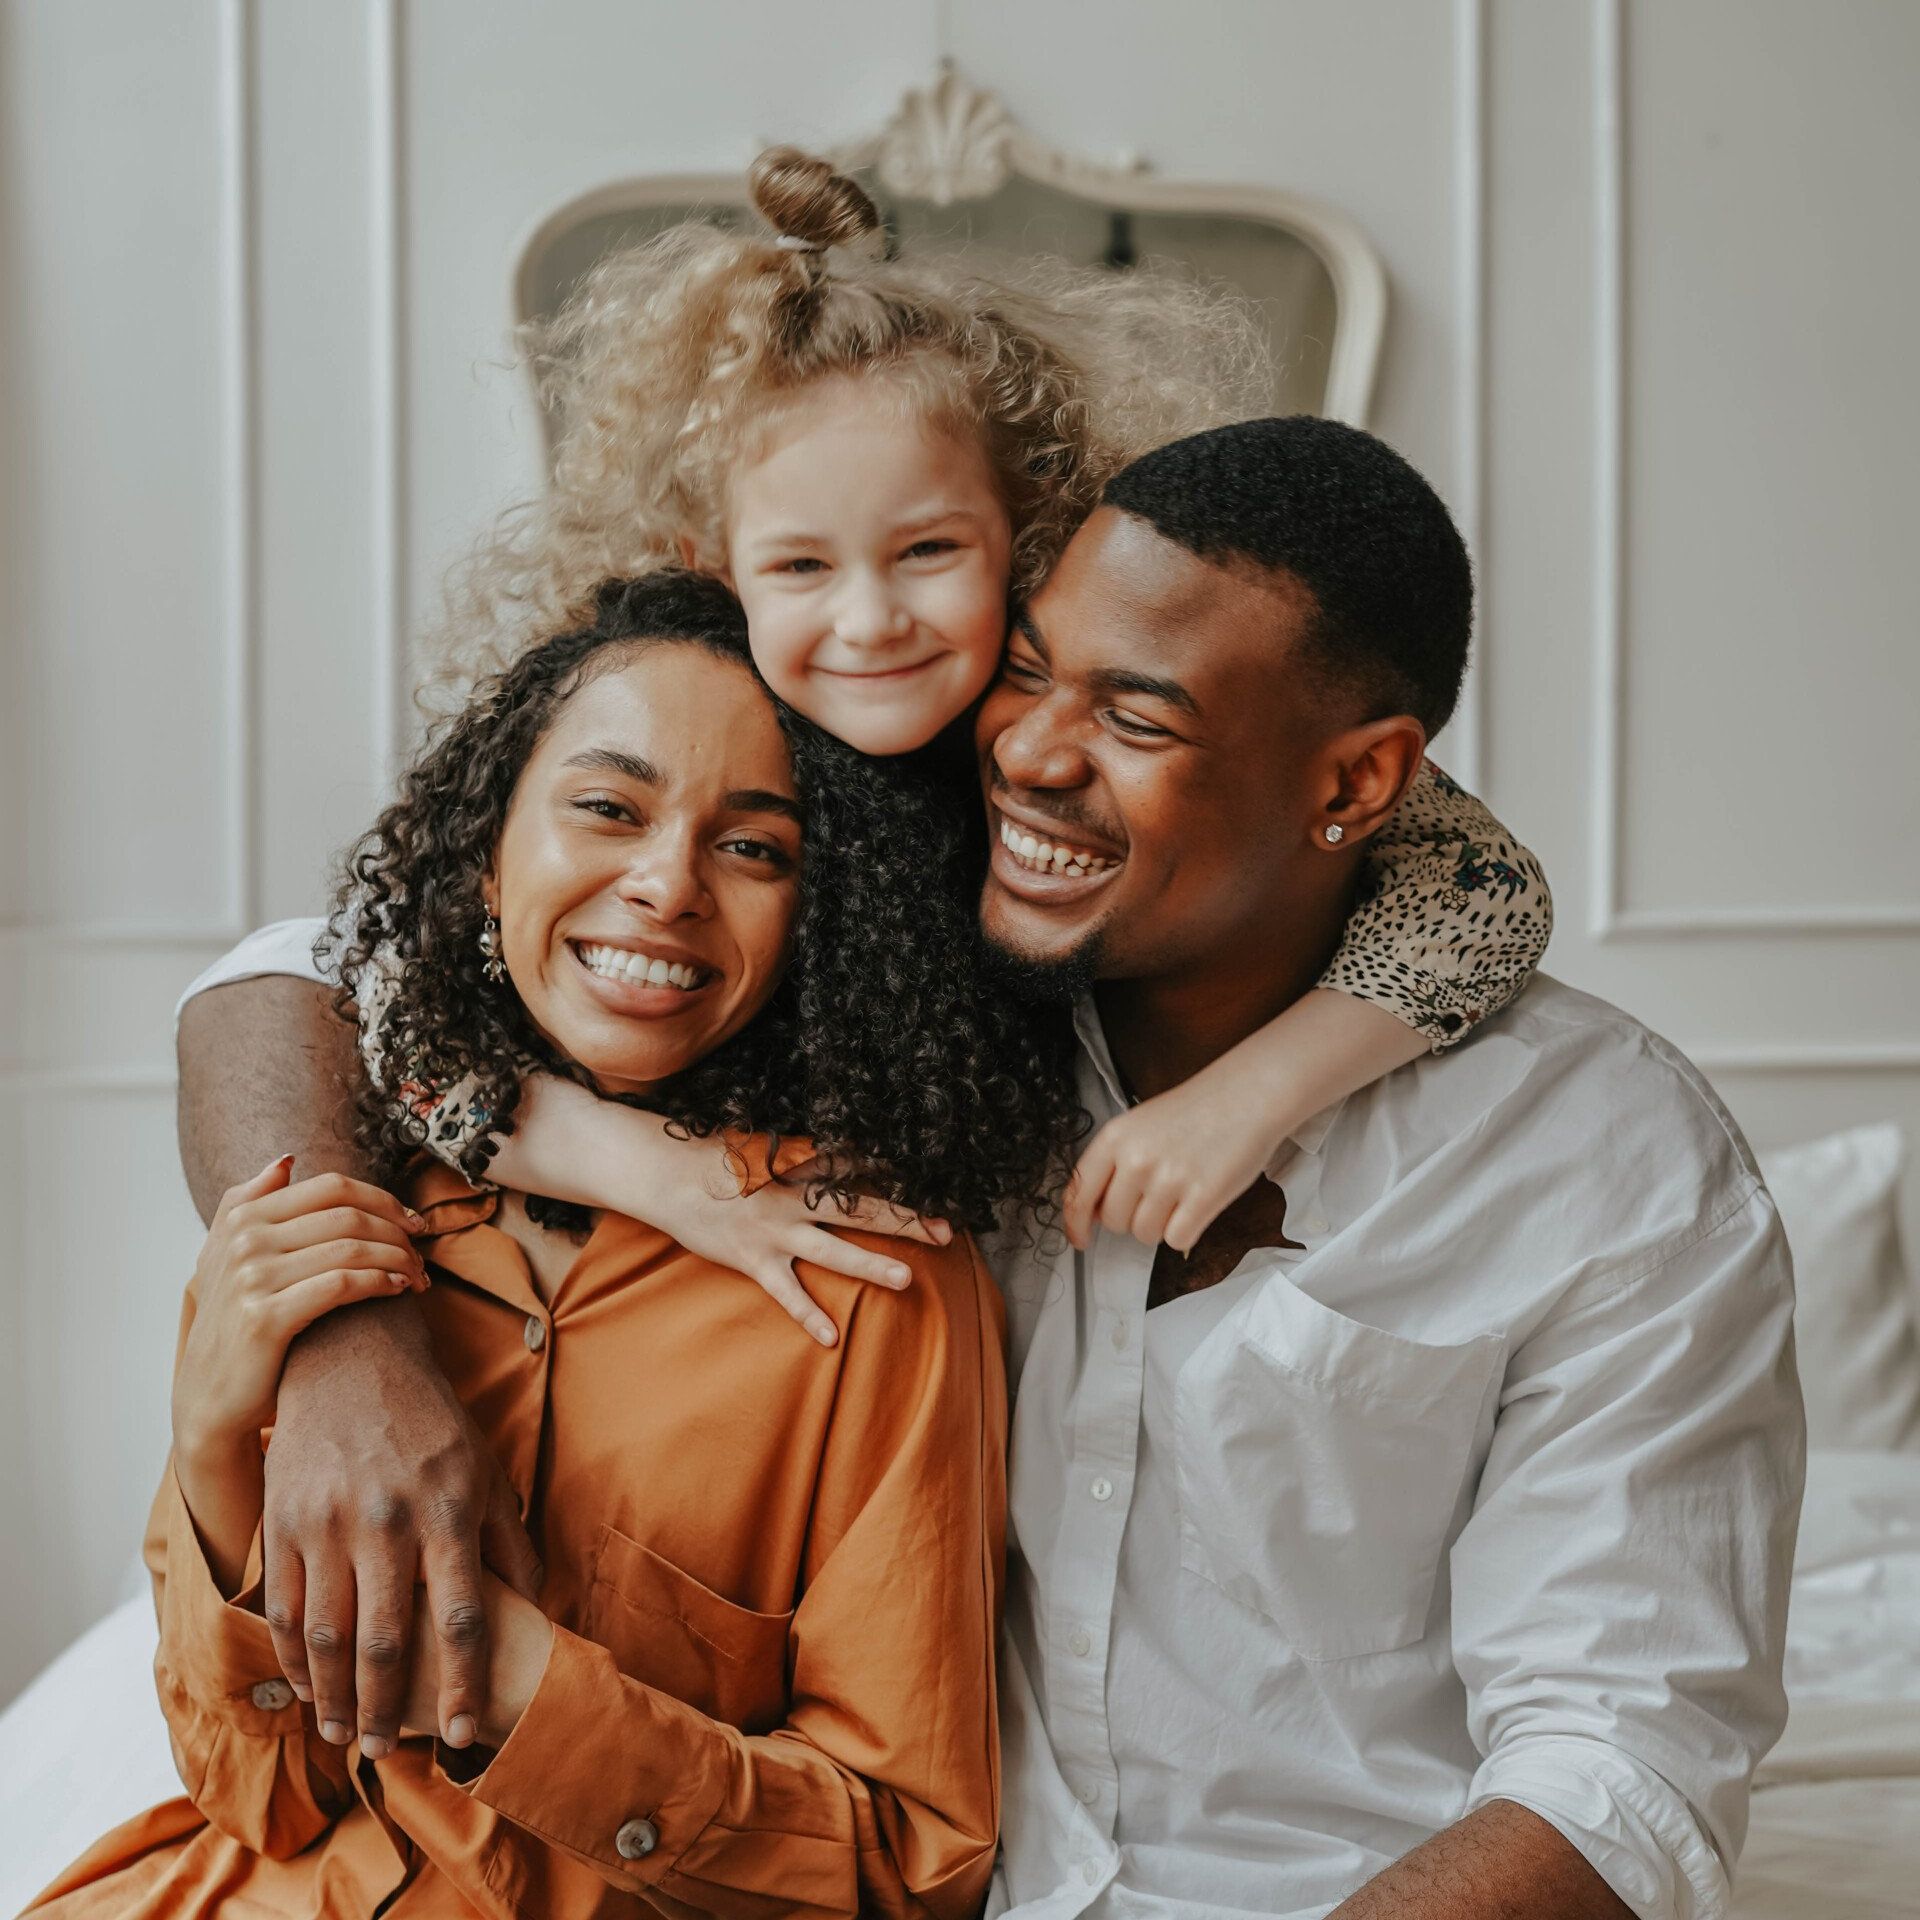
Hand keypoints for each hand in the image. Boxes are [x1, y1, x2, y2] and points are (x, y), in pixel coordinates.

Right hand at [172, 1157, 429, 1457]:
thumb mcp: (227, 1255)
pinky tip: (398, 1290)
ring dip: (399, 1260)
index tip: (413, 1223)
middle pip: (348, 1215)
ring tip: (417, 1277)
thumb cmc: (232, 1321)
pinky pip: (342, 1284)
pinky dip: (381, 1282)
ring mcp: (252, 1277)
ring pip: (352, 1248)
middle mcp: (244, 1240)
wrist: (210, 1396)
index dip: (383, 1200)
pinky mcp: (265, 1317)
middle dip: (397, 1232)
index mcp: (242, 1216)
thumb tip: (287, 1160)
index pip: (332, 1187)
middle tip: (421, 1255)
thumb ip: (249, 1203)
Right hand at [261, 1292, 544, 1759]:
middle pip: (387, 1641)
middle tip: (390, 1751)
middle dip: (391, 1708)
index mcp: (446, 1510)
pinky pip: (283, 1609)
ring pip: (328, 1637)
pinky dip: (294, 1661)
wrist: (350, 1357)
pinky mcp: (282, 1521)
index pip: (463, 1616)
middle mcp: (386, 1522)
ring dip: (338, 1698)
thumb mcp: (484, 1469)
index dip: (466, 1683)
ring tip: (347, 1733)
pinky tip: (310, 1687)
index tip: (468, 1731)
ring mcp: (327, 1523)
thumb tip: (536, 1609)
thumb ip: (508, 1542)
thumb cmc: (429, 1420)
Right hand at [491, 1073, 952, 1347]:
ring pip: (832, 1251)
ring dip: (871, 1264)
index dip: (897, 1171)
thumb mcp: (762, 1142)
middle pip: (859, 1207)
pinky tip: (834, 1339)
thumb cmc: (714, 1156)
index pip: (857, 1164)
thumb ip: (801, 1149)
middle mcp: (793, 1195)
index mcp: (799, 1161)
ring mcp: (773, 1230)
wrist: (661, 1173)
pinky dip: (808, 1316)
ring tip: (908, 1279)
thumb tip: (841, 1146)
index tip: (936, 1177)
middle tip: (945, 1231)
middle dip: (905, 1219)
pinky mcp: (752, 1259)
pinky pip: (786, 1292)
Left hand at [1063, 1061, 1286, 1256]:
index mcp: (1115, 1137)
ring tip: (1180, 1196)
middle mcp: (1136, 1158)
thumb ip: (1113, 1163)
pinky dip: (1186, 1232)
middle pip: (1113, 1221)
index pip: (1078, 1193)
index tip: (1079, 1239)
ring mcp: (1169, 1179)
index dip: (1074, 1224)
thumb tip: (1093, 1212)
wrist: (1247, 1095)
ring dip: (1160, 1226)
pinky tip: (1196, 1205)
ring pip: (1144, 1235)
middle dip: (1131, 1218)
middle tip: (1156, 1198)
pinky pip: (1176, 1239)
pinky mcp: (1202, 1197)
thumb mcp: (1139, 1125)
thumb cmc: (1196, 1110)